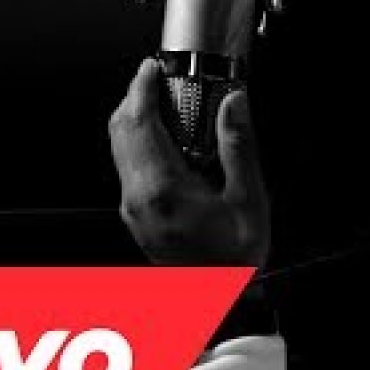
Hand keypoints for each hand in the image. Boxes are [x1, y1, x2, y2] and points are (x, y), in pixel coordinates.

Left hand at [109, 58, 269, 267]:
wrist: (218, 301)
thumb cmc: (232, 262)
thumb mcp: (248, 200)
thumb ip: (239, 147)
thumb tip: (234, 105)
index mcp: (163, 189)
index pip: (138, 123)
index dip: (141, 88)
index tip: (152, 68)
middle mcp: (139, 198)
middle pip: (121, 130)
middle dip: (136, 97)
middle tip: (159, 79)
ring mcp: (133, 208)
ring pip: (120, 147)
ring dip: (138, 119)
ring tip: (167, 104)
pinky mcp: (135, 214)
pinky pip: (129, 166)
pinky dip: (142, 141)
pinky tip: (169, 140)